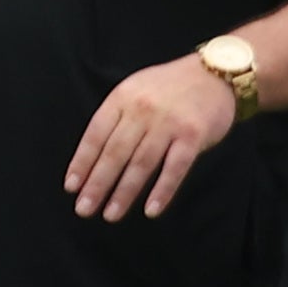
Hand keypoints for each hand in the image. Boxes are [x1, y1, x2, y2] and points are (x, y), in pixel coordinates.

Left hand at [68, 52, 237, 221]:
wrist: (215, 72)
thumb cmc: (170, 87)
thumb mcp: (135, 89)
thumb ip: (117, 117)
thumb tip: (92, 159)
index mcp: (122, 98)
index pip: (95, 135)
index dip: (82, 162)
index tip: (72, 187)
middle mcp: (142, 109)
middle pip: (115, 153)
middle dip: (97, 184)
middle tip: (85, 208)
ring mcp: (169, 123)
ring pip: (141, 163)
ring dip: (124, 192)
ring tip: (111, 214)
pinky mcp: (193, 135)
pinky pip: (175, 168)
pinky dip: (162, 191)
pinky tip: (151, 210)